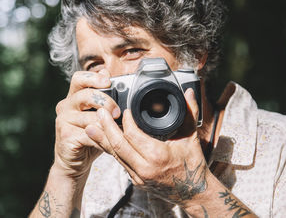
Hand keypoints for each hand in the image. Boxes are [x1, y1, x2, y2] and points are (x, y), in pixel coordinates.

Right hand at [53, 69, 119, 179]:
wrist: (74, 163)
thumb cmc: (90, 136)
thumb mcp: (98, 115)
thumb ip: (102, 96)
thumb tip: (107, 73)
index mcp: (74, 96)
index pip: (79, 78)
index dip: (94, 77)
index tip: (108, 82)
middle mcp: (66, 105)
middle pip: (87, 95)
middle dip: (107, 102)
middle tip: (118, 113)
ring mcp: (64, 120)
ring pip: (91, 117)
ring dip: (108, 125)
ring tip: (118, 132)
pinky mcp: (66, 135)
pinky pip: (90, 134)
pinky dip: (104, 139)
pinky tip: (111, 143)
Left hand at [86, 88, 207, 204]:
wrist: (193, 193)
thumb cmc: (193, 165)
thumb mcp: (191, 137)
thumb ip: (190, 112)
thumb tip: (189, 92)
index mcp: (158, 155)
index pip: (133, 135)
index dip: (126, 120)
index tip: (125, 110)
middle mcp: (145, 168)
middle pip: (118, 145)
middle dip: (106, 128)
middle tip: (100, 113)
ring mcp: (139, 176)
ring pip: (115, 155)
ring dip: (103, 140)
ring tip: (92, 126)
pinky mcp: (136, 180)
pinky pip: (120, 162)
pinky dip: (111, 150)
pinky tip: (104, 141)